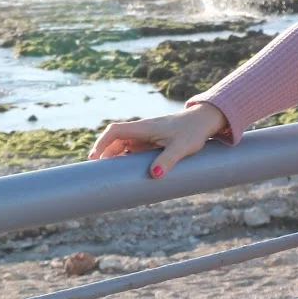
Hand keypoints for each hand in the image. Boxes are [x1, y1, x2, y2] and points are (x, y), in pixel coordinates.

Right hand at [87, 101, 228, 177]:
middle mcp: (141, 130)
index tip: (95, 157)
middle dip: (106, 153)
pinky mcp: (151, 142)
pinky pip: (134, 150)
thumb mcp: (181, 148)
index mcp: (144, 128)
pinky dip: (127, 159)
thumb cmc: (192, 132)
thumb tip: (153, 175)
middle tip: (100, 172)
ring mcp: (146, 136)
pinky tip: (126, 171)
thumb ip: (167, 160)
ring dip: (115, 157)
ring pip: (123, 145)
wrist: (202, 122)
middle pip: (115, 140)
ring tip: (110, 174)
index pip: (115, 131)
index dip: (102, 143)